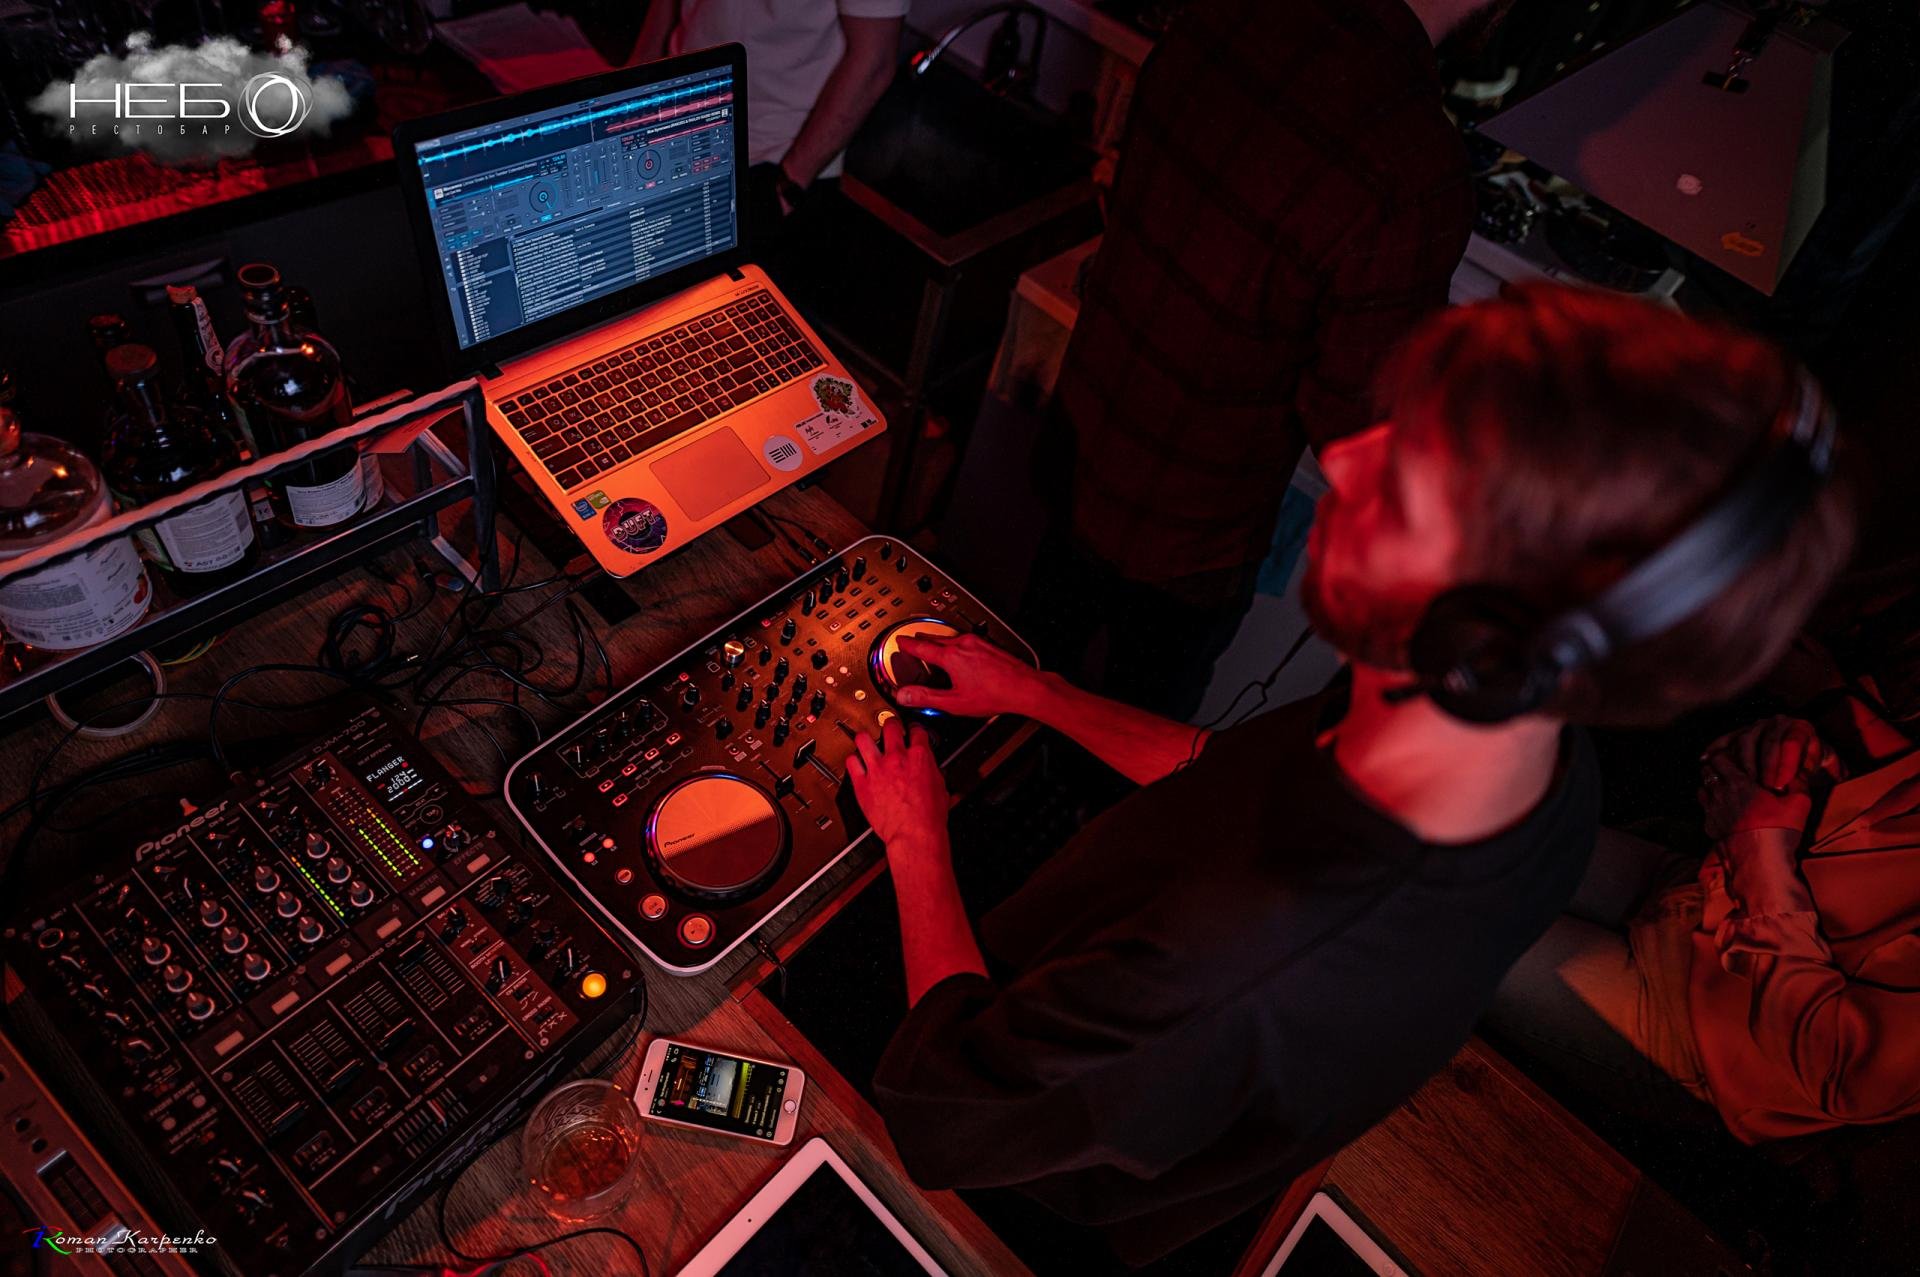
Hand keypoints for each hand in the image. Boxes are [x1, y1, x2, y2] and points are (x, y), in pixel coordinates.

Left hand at [846, 716, 949, 852]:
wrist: (913, 833)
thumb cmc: (928, 817)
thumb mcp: (941, 787)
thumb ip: (932, 771)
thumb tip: (929, 769)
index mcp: (919, 757)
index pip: (916, 730)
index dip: (914, 729)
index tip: (912, 731)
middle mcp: (896, 758)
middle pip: (890, 726)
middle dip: (891, 724)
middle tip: (890, 728)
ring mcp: (877, 769)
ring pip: (864, 739)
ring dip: (866, 738)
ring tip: (867, 740)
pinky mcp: (862, 783)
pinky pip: (851, 763)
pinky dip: (853, 761)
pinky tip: (856, 762)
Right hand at [888, 632, 1046, 717]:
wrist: (1023, 687)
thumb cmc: (994, 694)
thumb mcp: (954, 702)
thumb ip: (927, 698)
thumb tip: (905, 695)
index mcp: (951, 657)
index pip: (921, 647)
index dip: (908, 644)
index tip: (900, 641)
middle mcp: (963, 645)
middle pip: (935, 638)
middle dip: (922, 639)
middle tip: (913, 641)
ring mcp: (977, 642)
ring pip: (951, 637)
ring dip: (939, 640)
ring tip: (934, 645)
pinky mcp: (988, 644)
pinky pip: (965, 639)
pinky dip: (956, 643)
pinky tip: (960, 651)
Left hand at [1698, 747, 1812, 841]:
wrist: (1760, 863)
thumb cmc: (1780, 829)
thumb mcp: (1799, 802)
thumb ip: (1798, 780)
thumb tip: (1798, 767)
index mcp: (1738, 782)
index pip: (1719, 757)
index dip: (1726, 754)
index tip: (1737, 757)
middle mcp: (1719, 794)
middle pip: (1707, 771)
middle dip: (1715, 767)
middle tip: (1730, 771)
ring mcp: (1711, 811)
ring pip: (1702, 789)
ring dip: (1711, 786)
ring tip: (1727, 790)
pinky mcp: (1710, 828)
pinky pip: (1705, 809)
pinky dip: (1711, 806)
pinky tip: (1726, 811)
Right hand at [1701, 715, 1843, 792]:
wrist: (1797, 750)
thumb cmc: (1809, 760)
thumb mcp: (1824, 761)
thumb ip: (1825, 767)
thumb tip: (1821, 776)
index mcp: (1800, 727)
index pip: (1791, 743)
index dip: (1785, 764)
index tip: (1780, 785)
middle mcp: (1777, 722)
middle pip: (1766, 741)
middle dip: (1764, 766)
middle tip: (1763, 788)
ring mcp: (1756, 725)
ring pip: (1745, 740)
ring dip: (1743, 763)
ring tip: (1743, 783)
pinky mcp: (1740, 731)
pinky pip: (1726, 738)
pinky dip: (1716, 749)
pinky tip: (1707, 761)